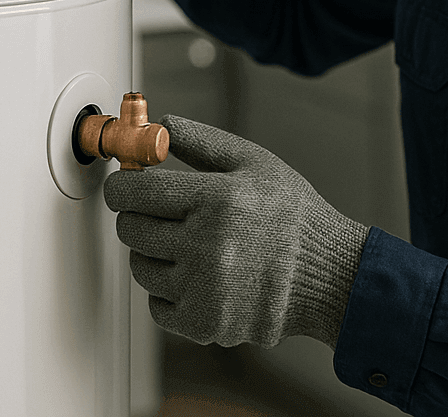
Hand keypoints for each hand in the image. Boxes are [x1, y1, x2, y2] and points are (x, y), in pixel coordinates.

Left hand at [103, 115, 369, 348]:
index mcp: (220, 199)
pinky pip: (156, 304)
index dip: (122, 187)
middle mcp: (209, 245)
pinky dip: (169, 290)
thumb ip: (203, 141)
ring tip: (188, 243)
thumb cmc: (290, 215)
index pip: (137, 192)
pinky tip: (198, 275)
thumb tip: (161, 124)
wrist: (325, 274)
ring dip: (153, 253)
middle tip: (160, 213)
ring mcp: (204, 288)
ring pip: (140, 266)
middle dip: (138, 216)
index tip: (124, 187)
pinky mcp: (203, 322)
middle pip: (131, 229)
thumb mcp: (254, 163)